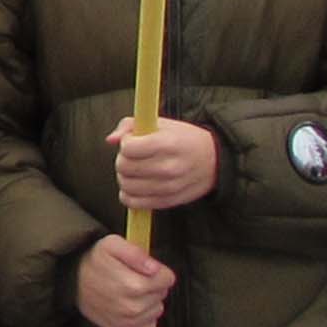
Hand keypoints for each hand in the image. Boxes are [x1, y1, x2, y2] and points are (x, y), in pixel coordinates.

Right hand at [75, 235, 173, 326]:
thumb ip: (136, 253)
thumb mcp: (112, 245)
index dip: (159, 271)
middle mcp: (131, 308)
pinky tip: (129, 305)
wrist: (73, 282)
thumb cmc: (95, 262)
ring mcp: (127, 322)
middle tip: (133, 277)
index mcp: (132, 285)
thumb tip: (155, 268)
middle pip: (162, 294)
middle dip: (153, 284)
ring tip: (129, 291)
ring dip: (148, 301)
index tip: (147, 268)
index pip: (167, 279)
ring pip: (157, 310)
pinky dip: (143, 317)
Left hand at [106, 117, 221, 212]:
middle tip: (132, 156)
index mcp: (168, 144)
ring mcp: (168, 187)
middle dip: (123, 160)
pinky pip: (134, 203)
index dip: (126, 143)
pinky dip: (128, 195)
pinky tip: (136, 185)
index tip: (132, 141)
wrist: (214, 161)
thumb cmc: (185, 140)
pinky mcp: (167, 201)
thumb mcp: (162, 124)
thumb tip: (112, 139)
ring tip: (135, 170)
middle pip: (125, 167)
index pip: (129, 148)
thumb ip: (131, 125)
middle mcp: (169, 168)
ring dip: (124, 177)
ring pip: (127, 186)